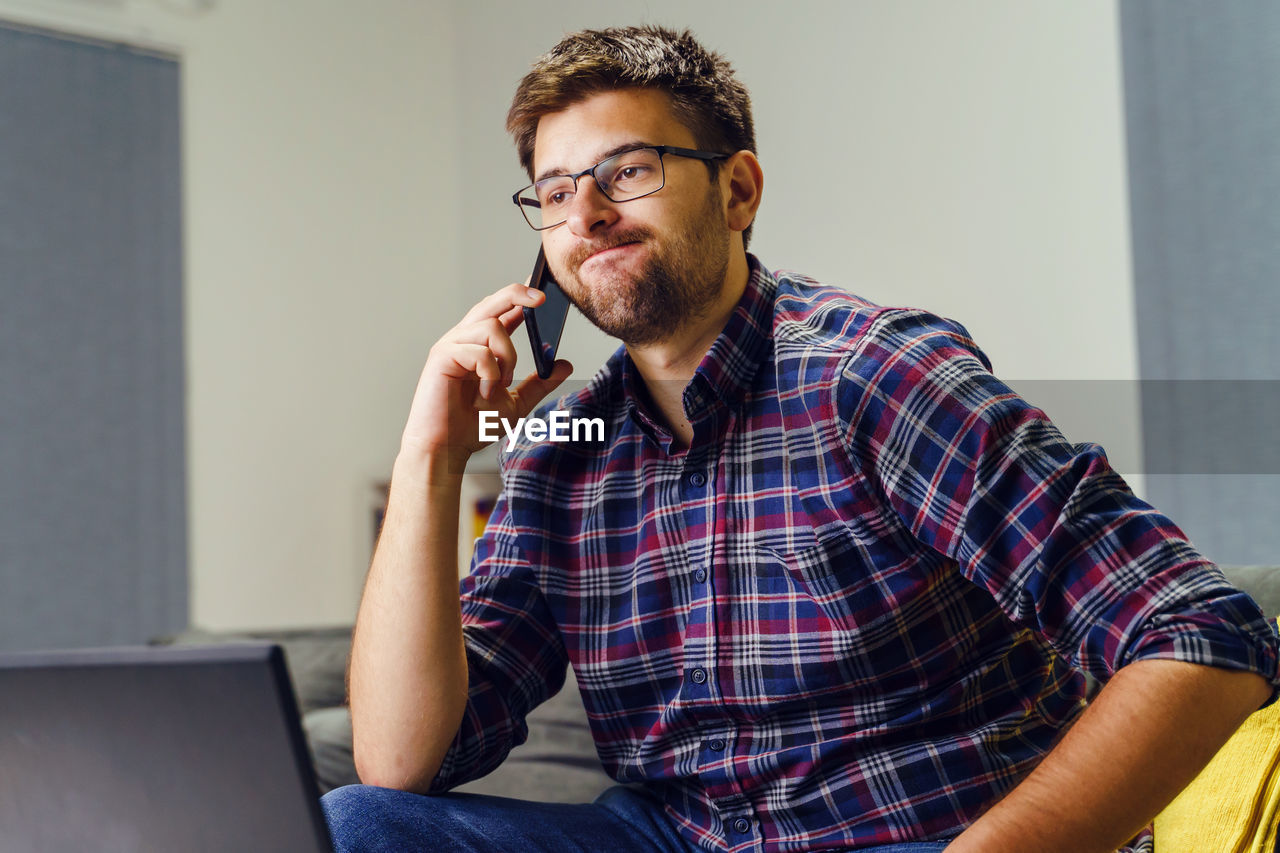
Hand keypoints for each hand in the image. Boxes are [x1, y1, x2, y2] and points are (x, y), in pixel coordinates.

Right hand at [400, 283, 572, 470]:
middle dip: (518, 294)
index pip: (502, 311)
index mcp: (481, 345)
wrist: (447, 447)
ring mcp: (452, 345)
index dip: (522, 295)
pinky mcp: (442, 356)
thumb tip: (564, 364)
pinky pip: (480, 351)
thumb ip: (539, 382)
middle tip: (541, 299)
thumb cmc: (472, 425)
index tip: (543, 291)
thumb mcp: (516, 402)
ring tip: (500, 384)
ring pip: (492, 327)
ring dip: (507, 356)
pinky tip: (485, 392)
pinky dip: (490, 373)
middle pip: (492, 302)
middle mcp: (465, 339)